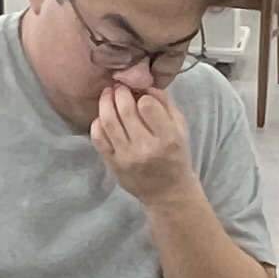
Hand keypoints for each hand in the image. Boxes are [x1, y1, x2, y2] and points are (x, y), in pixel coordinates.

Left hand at [87, 84, 196, 205]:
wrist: (167, 193)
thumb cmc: (176, 156)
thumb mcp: (180, 129)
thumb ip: (165, 105)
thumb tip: (145, 85)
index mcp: (167, 138)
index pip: (147, 106)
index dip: (142, 95)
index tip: (141, 94)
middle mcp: (145, 148)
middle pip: (125, 110)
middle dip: (120, 92)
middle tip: (119, 86)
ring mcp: (125, 157)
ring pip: (108, 121)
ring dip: (105, 102)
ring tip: (108, 94)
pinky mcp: (112, 164)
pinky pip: (98, 138)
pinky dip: (97, 122)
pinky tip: (103, 116)